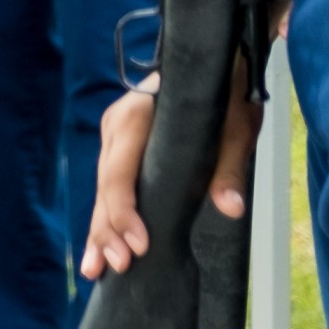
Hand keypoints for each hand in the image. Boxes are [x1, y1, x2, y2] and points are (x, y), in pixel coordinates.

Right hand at [74, 63, 260, 277]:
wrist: (215, 58)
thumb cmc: (224, 88)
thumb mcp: (234, 122)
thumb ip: (228, 165)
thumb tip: (231, 207)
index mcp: (135, 116)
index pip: (119, 172)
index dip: (124, 211)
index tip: (138, 244)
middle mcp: (116, 126)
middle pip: (105, 186)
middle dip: (108, 229)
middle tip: (116, 267)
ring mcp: (115, 138)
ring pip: (103, 190)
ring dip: (100, 230)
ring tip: (95, 270)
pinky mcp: (122, 149)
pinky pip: (111, 187)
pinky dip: (106, 218)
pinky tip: (100, 248)